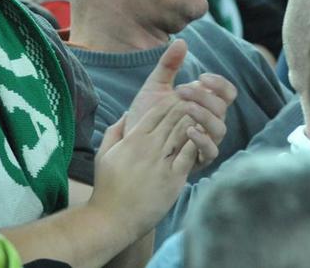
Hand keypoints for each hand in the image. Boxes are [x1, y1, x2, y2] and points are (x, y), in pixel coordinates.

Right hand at [91, 95, 199, 238]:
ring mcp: (162, 162)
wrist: (114, 217)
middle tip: (199, 95)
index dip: (169, 100)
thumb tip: (126, 115)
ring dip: (195, 119)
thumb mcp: (103, 154)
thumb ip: (114, 132)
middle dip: (186, 104)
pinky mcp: (173, 178)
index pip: (155, 111)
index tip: (180, 93)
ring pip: (182, 132)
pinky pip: (188, 154)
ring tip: (206, 109)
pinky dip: (197, 142)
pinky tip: (205, 134)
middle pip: (172, 118)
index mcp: (132, 139)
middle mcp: (148, 146)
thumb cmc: (107, 187)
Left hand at [125, 40, 235, 170]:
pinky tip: (188, 129)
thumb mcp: (155, 87)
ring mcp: (204, 142)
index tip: (201, 77)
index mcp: (204, 105)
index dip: (219, 84)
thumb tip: (181, 41)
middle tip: (181, 90)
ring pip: (220, 129)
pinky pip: (210, 152)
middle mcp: (208, 123)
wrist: (129, 142)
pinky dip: (202, 141)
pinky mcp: (196, 161)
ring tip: (185, 107)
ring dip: (205, 116)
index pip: (226, 93)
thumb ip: (168, 65)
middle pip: (222, 108)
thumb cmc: (145, 116)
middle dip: (204, 97)